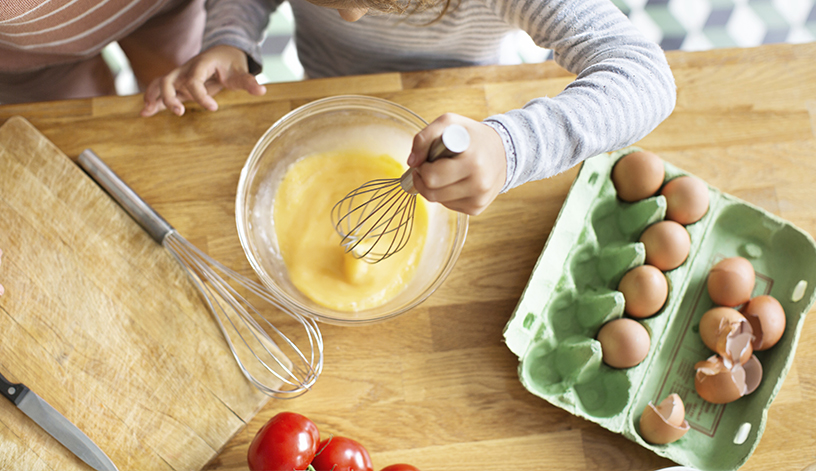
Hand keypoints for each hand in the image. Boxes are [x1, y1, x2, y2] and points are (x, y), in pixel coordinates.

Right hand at [140, 45, 266, 116]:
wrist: (222, 53)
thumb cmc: (231, 63)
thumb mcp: (241, 71)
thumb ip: (249, 82)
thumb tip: (262, 91)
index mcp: (202, 64)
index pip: (195, 79)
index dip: (202, 95)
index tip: (213, 108)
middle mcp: (186, 69)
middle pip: (169, 79)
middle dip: (170, 96)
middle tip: (179, 112)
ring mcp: (180, 76)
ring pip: (160, 83)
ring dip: (154, 97)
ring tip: (148, 112)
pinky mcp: (178, 84)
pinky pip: (160, 89)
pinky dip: (152, 100)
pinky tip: (145, 113)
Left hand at [408, 113, 506, 215]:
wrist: (504, 151)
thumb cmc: (473, 137)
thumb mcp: (449, 123)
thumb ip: (425, 138)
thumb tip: (412, 162)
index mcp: (472, 161)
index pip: (431, 176)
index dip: (422, 168)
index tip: (427, 159)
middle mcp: (478, 183)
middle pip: (432, 193)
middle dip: (424, 180)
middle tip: (430, 167)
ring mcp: (478, 199)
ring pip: (438, 201)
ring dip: (434, 187)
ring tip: (445, 172)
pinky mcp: (476, 208)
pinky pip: (448, 206)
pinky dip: (445, 194)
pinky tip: (455, 181)